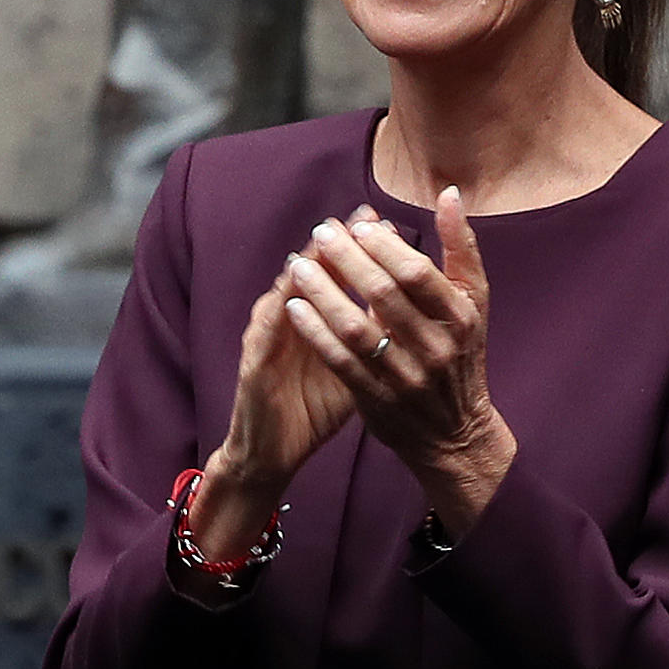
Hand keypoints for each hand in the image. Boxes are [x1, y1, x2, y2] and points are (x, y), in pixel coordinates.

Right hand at [185, 208, 375, 570]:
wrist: (273, 451)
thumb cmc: (314, 407)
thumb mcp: (355, 365)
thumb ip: (376, 334)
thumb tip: (415, 308)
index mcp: (316, 316)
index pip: (339, 272)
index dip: (362, 249)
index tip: (387, 223)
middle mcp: (289, 317)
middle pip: (313, 269)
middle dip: (339, 243)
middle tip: (362, 217)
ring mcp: (269, 336)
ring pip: (287, 289)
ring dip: (307, 265)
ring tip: (326, 241)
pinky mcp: (253, 361)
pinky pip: (268, 330)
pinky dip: (281, 309)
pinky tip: (293, 295)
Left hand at [283, 187, 515, 535]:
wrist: (455, 433)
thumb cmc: (461, 353)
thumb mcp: (473, 302)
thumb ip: (461, 248)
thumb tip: (449, 194)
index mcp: (461, 318)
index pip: (417, 273)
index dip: (384, 247)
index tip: (358, 226)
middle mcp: (437, 349)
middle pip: (383, 295)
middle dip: (347, 259)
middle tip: (322, 233)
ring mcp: (406, 378)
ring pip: (356, 328)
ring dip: (323, 293)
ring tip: (299, 265)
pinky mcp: (378, 401)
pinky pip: (340, 361)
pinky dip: (315, 333)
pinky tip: (295, 308)